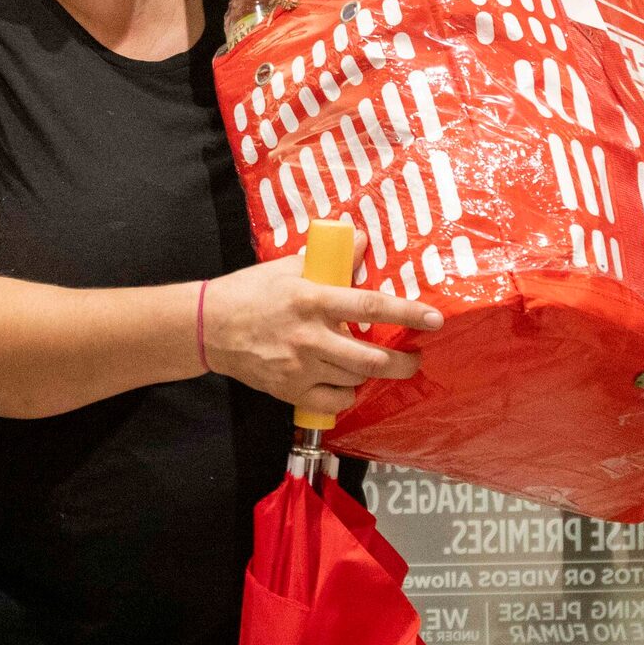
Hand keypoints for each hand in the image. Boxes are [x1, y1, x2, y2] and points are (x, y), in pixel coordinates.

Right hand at [200, 255, 441, 418]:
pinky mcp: (290, 391)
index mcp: (312, 300)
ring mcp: (301, 368)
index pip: (371, 307)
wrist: (209, 328)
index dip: (408, 314)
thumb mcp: (288, 267)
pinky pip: (334, 401)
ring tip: (374, 363)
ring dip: (371, 373)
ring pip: (355, 379)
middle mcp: (311, 337)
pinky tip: (346, 383)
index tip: (434, 320)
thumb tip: (363, 243)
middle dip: (403, 362)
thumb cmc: (250, 292)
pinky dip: (347, 394)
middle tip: (414, 358)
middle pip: (371, 358)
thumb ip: (330, 261)